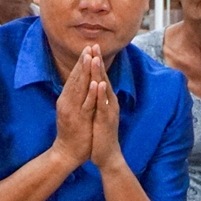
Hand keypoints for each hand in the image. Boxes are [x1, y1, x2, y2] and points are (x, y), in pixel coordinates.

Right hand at [50, 45, 96, 168]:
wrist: (66, 153)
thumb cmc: (71, 133)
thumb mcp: (71, 112)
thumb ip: (74, 99)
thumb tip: (78, 86)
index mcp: (66, 99)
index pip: (74, 78)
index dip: (81, 63)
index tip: (87, 49)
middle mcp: (67, 102)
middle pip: (76, 79)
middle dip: (83, 62)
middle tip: (89, 47)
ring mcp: (73, 110)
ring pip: (80, 88)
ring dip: (86, 72)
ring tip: (91, 58)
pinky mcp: (79, 119)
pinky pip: (87, 104)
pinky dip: (92, 93)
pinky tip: (97, 83)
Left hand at [89, 51, 123, 170]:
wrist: (107, 155)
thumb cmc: (101, 135)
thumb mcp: (97, 113)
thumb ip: (97, 100)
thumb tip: (93, 88)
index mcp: (105, 100)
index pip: (100, 78)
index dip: (95, 63)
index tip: (91, 48)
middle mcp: (109, 102)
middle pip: (103, 78)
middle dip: (98, 62)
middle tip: (94, 45)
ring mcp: (109, 111)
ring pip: (105, 89)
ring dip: (100, 73)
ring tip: (96, 58)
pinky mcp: (107, 121)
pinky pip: (104, 105)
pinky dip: (102, 94)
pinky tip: (100, 84)